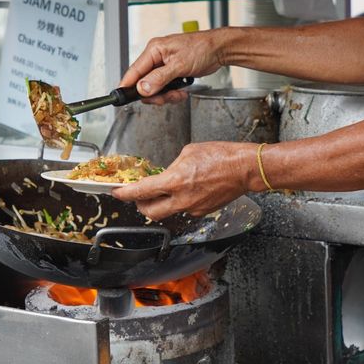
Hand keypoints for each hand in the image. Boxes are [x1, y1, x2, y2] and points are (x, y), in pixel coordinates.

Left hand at [112, 141, 256, 219]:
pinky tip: (187, 191)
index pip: (142, 191)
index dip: (126, 194)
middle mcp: (182, 199)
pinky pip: (184, 210)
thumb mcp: (189, 151)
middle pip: (150, 212)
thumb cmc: (222, 156)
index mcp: (175, 181)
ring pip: (168, 212)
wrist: (244, 169)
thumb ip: (174, 165)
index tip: (118, 193)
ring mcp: (192, 209)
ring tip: (165, 191)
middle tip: (138, 196)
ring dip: (161, 204)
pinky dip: (180, 202)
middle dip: (140, 205)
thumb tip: (169, 172)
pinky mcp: (203, 212)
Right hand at [119, 29, 225, 103]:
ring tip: (178, 93)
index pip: (134, 70)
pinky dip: (173, 93)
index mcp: (154, 50)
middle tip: (166, 97)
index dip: (128, 85)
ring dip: (166, 95)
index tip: (123, 98)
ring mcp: (164, 65)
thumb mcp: (179, 65)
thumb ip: (159, 78)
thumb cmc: (203, 48)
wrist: (219, 49)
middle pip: (144, 83)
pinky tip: (182, 90)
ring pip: (155, 87)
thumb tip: (142, 88)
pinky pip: (165, 87)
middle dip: (155, 94)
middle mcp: (156, 57)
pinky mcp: (172, 71)